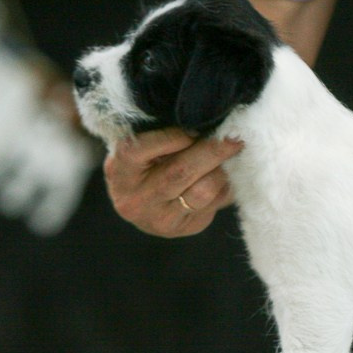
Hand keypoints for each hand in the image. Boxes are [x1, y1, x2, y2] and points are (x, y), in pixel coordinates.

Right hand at [103, 127, 242, 237]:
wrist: (144, 204)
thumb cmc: (145, 163)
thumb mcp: (141, 147)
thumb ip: (162, 136)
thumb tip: (205, 124)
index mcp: (118, 171)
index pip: (138, 149)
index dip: (170, 137)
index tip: (194, 128)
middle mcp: (135, 199)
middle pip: (179, 172)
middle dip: (211, 150)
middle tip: (234, 135)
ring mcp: (159, 219)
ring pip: (203, 191)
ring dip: (222, 169)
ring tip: (231, 152)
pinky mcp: (184, 228)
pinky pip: (214, 203)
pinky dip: (225, 185)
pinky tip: (225, 174)